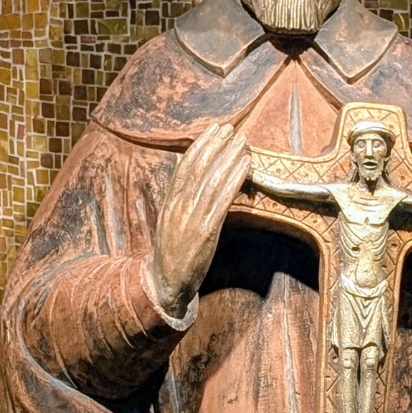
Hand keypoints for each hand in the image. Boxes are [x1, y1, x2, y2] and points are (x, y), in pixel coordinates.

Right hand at [151, 121, 251, 317]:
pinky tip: (245, 167)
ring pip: (212, 179)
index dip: (200, 146)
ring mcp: (191, 218)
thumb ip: (181, 204)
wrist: (165, 283)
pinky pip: (222, 199)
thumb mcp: (171, 224)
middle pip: (198, 167)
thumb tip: (197, 185)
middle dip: (215, 145)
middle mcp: (178, 206)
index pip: (184, 166)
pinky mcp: (206, 231)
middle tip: (231, 129)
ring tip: (242, 143)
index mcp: (169, 203)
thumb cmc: (172, 254)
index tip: (213, 130)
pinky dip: (234, 179)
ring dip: (229, 157)